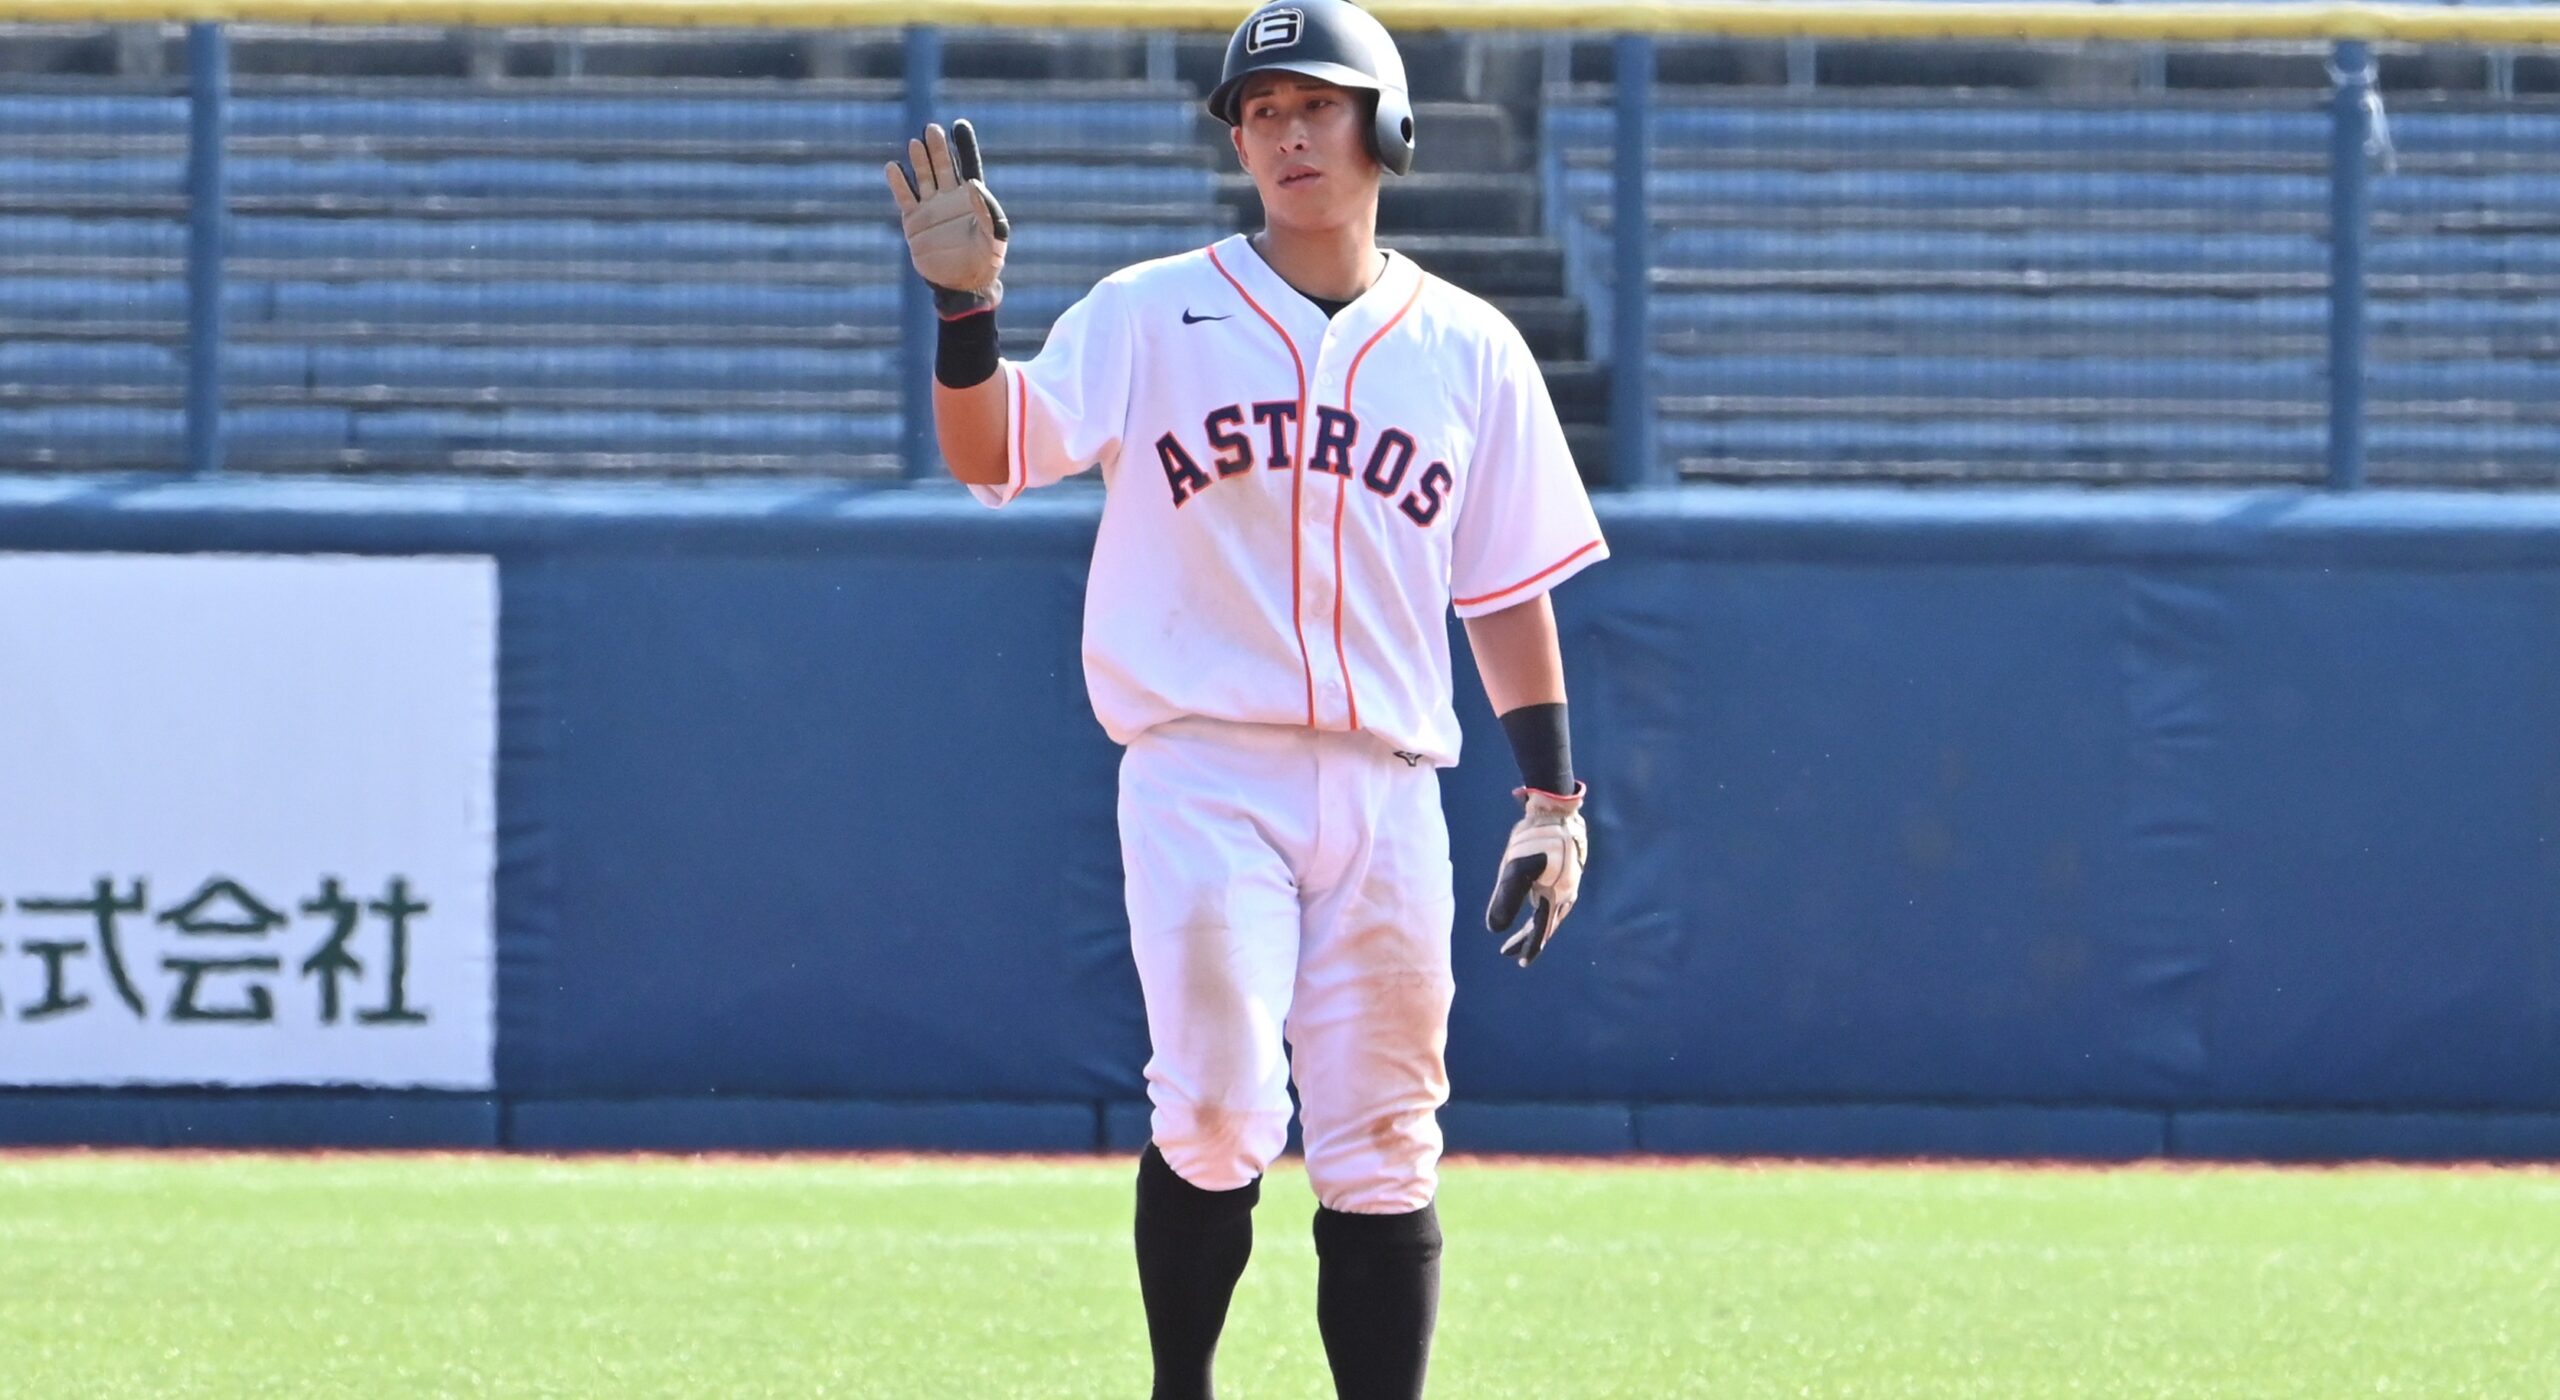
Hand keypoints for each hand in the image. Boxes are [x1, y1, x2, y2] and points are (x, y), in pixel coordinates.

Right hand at [884, 119, 1009, 316]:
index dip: (964, 146)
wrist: (963, 285)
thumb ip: (989, 213)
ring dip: (919, 161)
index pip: (968, 165)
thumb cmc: (986, 261)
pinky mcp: (914, 221)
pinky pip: (904, 197)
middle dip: (938, 148)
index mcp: (974, 199)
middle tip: (932, 129)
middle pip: (943, 166)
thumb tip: (974, 184)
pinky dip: (898, 183)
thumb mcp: (994, 238)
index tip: (959, 125)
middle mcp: (950, 199)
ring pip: (923, 177)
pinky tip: (893, 167)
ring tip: (915, 144)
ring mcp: (931, 208)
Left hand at [1484, 784, 1586, 967]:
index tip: (1519, 962)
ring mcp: (1568, 883)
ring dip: (1535, 925)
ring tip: (1520, 934)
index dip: (1529, 947)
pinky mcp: (1566, 872)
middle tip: (1508, 951)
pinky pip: (1553, 899)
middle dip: (1527, 939)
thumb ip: (1505, 899)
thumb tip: (1494, 929)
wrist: (1557, 811)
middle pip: (1545, 924)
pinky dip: (1541, 908)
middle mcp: (1564, 895)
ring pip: (1550, 913)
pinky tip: (1534, 903)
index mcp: (1554, 898)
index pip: (1541, 931)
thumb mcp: (1515, 868)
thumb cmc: (1535, 839)